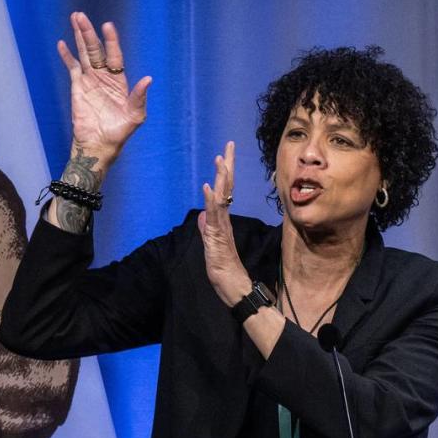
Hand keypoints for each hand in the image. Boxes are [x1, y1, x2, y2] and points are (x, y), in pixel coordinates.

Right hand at [57, 12, 151, 165]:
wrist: (99, 145)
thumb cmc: (119, 133)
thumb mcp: (135, 116)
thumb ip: (139, 97)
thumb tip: (148, 79)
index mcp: (119, 82)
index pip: (114, 56)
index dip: (111, 41)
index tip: (107, 26)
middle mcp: (104, 78)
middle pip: (96, 50)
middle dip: (89, 33)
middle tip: (81, 16)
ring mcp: (90, 81)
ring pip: (83, 55)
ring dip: (78, 38)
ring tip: (74, 19)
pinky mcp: (77, 88)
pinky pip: (72, 68)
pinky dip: (67, 56)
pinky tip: (62, 44)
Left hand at [198, 142, 250, 306]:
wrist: (236, 292)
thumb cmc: (226, 274)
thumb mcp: (211, 249)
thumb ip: (207, 232)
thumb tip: (202, 216)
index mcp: (223, 223)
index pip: (223, 193)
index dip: (224, 174)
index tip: (224, 155)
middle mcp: (224, 223)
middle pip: (226, 189)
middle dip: (226, 166)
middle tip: (228, 145)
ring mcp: (222, 230)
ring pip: (222, 199)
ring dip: (220, 179)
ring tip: (220, 159)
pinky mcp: (219, 240)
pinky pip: (215, 217)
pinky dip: (211, 201)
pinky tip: (208, 188)